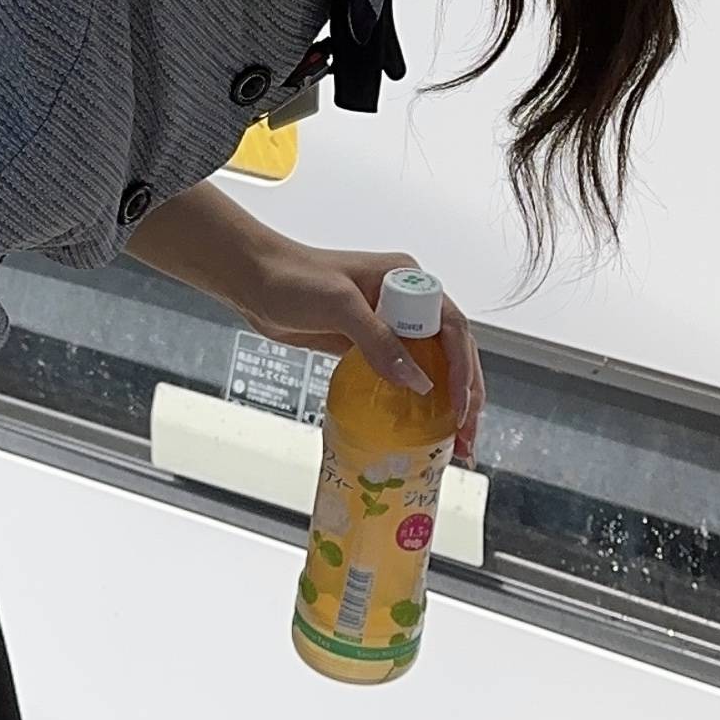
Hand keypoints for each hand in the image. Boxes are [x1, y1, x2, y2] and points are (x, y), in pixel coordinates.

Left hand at [245, 238, 483, 464]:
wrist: (253, 279)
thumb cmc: (292, 278)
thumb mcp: (339, 305)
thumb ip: (379, 340)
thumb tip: (418, 382)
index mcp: (406, 280)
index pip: (452, 326)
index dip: (462, 367)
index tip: (461, 403)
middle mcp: (403, 300)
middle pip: (449, 349)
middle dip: (464, 392)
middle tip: (466, 435)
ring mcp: (386, 323)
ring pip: (428, 365)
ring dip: (444, 401)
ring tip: (453, 441)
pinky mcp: (365, 343)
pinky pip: (400, 373)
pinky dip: (413, 401)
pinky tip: (418, 428)